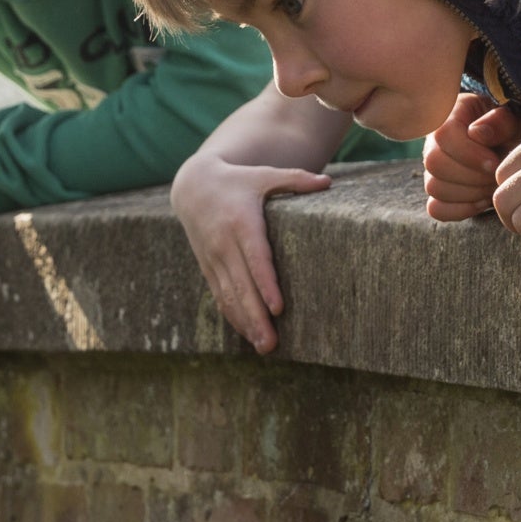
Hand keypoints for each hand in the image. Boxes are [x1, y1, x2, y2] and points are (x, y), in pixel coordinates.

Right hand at [173, 154, 328, 352]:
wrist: (193, 186)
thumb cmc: (238, 181)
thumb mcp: (264, 175)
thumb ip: (295, 180)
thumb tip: (327, 182)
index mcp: (241, 222)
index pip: (255, 258)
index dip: (266, 284)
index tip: (278, 308)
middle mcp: (224, 244)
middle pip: (241, 286)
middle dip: (256, 317)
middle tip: (272, 344)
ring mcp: (214, 258)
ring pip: (229, 296)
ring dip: (245, 323)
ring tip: (264, 346)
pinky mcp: (208, 267)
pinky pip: (219, 296)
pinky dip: (233, 316)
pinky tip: (247, 334)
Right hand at [425, 93, 520, 221]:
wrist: (518, 151)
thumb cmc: (517, 132)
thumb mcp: (515, 122)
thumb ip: (499, 122)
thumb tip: (476, 133)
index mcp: (452, 115)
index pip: (444, 134)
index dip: (468, 153)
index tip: (494, 163)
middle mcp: (435, 141)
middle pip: (434, 163)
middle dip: (470, 176)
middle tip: (495, 177)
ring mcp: (434, 169)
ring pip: (434, 187)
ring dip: (469, 193)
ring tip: (492, 187)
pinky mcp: (439, 192)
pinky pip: (436, 208)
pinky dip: (461, 209)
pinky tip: (483, 202)